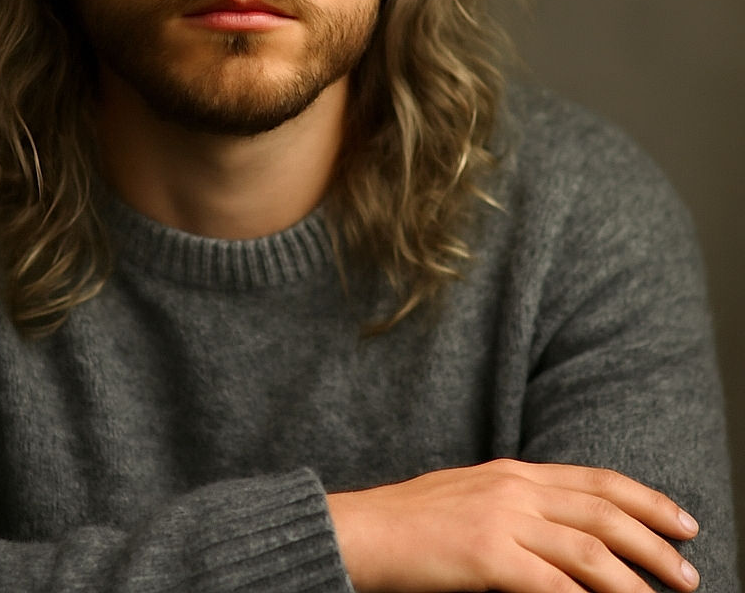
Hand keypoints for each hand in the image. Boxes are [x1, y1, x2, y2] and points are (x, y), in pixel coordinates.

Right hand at [326, 458, 699, 591]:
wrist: (363, 529)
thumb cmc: (412, 521)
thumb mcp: (471, 495)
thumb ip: (516, 503)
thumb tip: (561, 529)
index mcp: (512, 471)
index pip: (594, 480)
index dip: (644, 499)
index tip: (680, 521)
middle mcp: (514, 488)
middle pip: (603, 513)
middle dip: (655, 541)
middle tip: (690, 571)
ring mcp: (501, 519)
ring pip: (590, 551)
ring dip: (637, 581)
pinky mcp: (487, 555)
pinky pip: (555, 586)